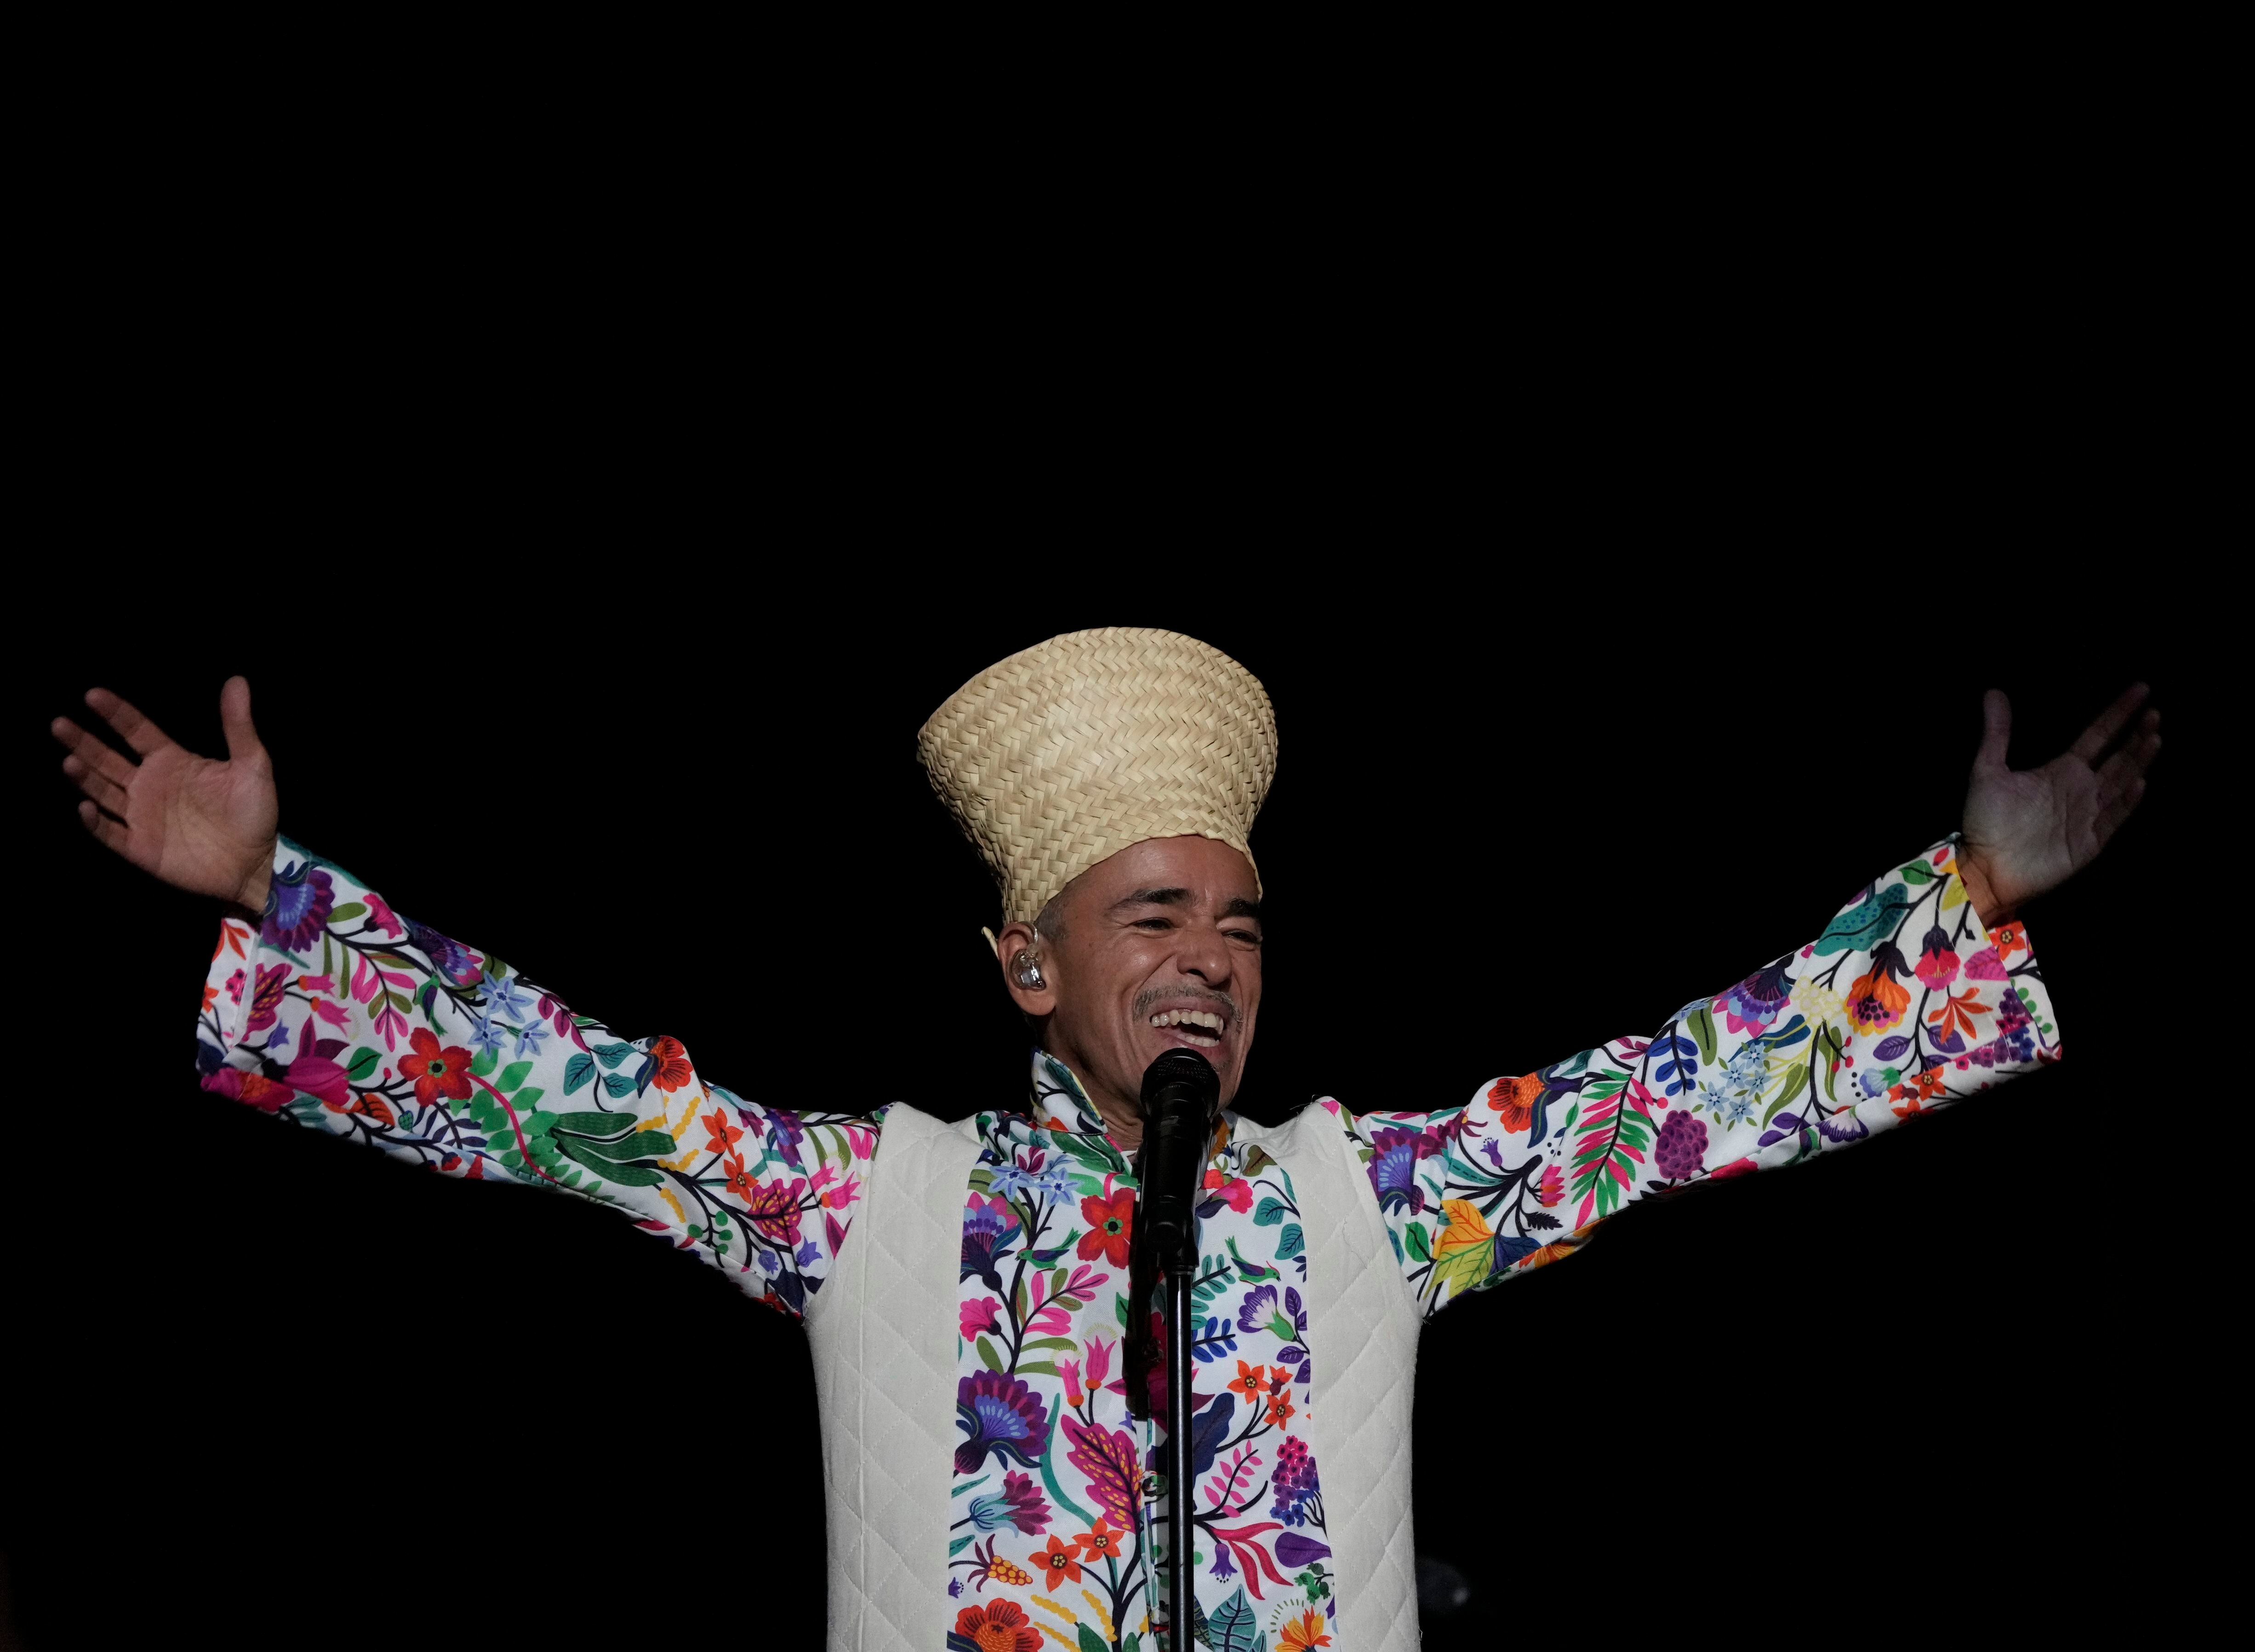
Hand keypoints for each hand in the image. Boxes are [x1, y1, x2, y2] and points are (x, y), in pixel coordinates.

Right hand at [51, 676, 279, 913]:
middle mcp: (150, 785)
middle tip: (60, 723)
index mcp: (172, 761)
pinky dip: (96, 822)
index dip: (116, 714)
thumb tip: (237, 680)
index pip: (137, 731)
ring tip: (70, 760)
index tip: (92, 694)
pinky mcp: (140, 847)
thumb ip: (238, 726)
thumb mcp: (252, 765)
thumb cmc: (255, 812)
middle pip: (108, 758)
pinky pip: (110, 833)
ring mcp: (142, 816)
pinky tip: (85, 807)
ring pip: (103, 791)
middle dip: (84, 741)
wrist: (257, 863)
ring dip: (85, 777)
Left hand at [1957, 682, 2160, 921]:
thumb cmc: (1985, 820)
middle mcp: (2081, 789)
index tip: (2141, 690)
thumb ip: (1996, 732)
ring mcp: (2088, 815)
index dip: (2119, 714)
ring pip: (2122, 781)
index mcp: (2062, 771)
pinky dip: (2126, 800)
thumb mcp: (1988, 770)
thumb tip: (1993, 692)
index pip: (2099, 736)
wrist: (1984, 867)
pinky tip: (2139, 781)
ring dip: (2138, 760)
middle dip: (2137, 735)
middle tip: (2155, 712)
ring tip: (2154, 736)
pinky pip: (2113, 817)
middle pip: (2118, 757)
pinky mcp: (2090, 842)